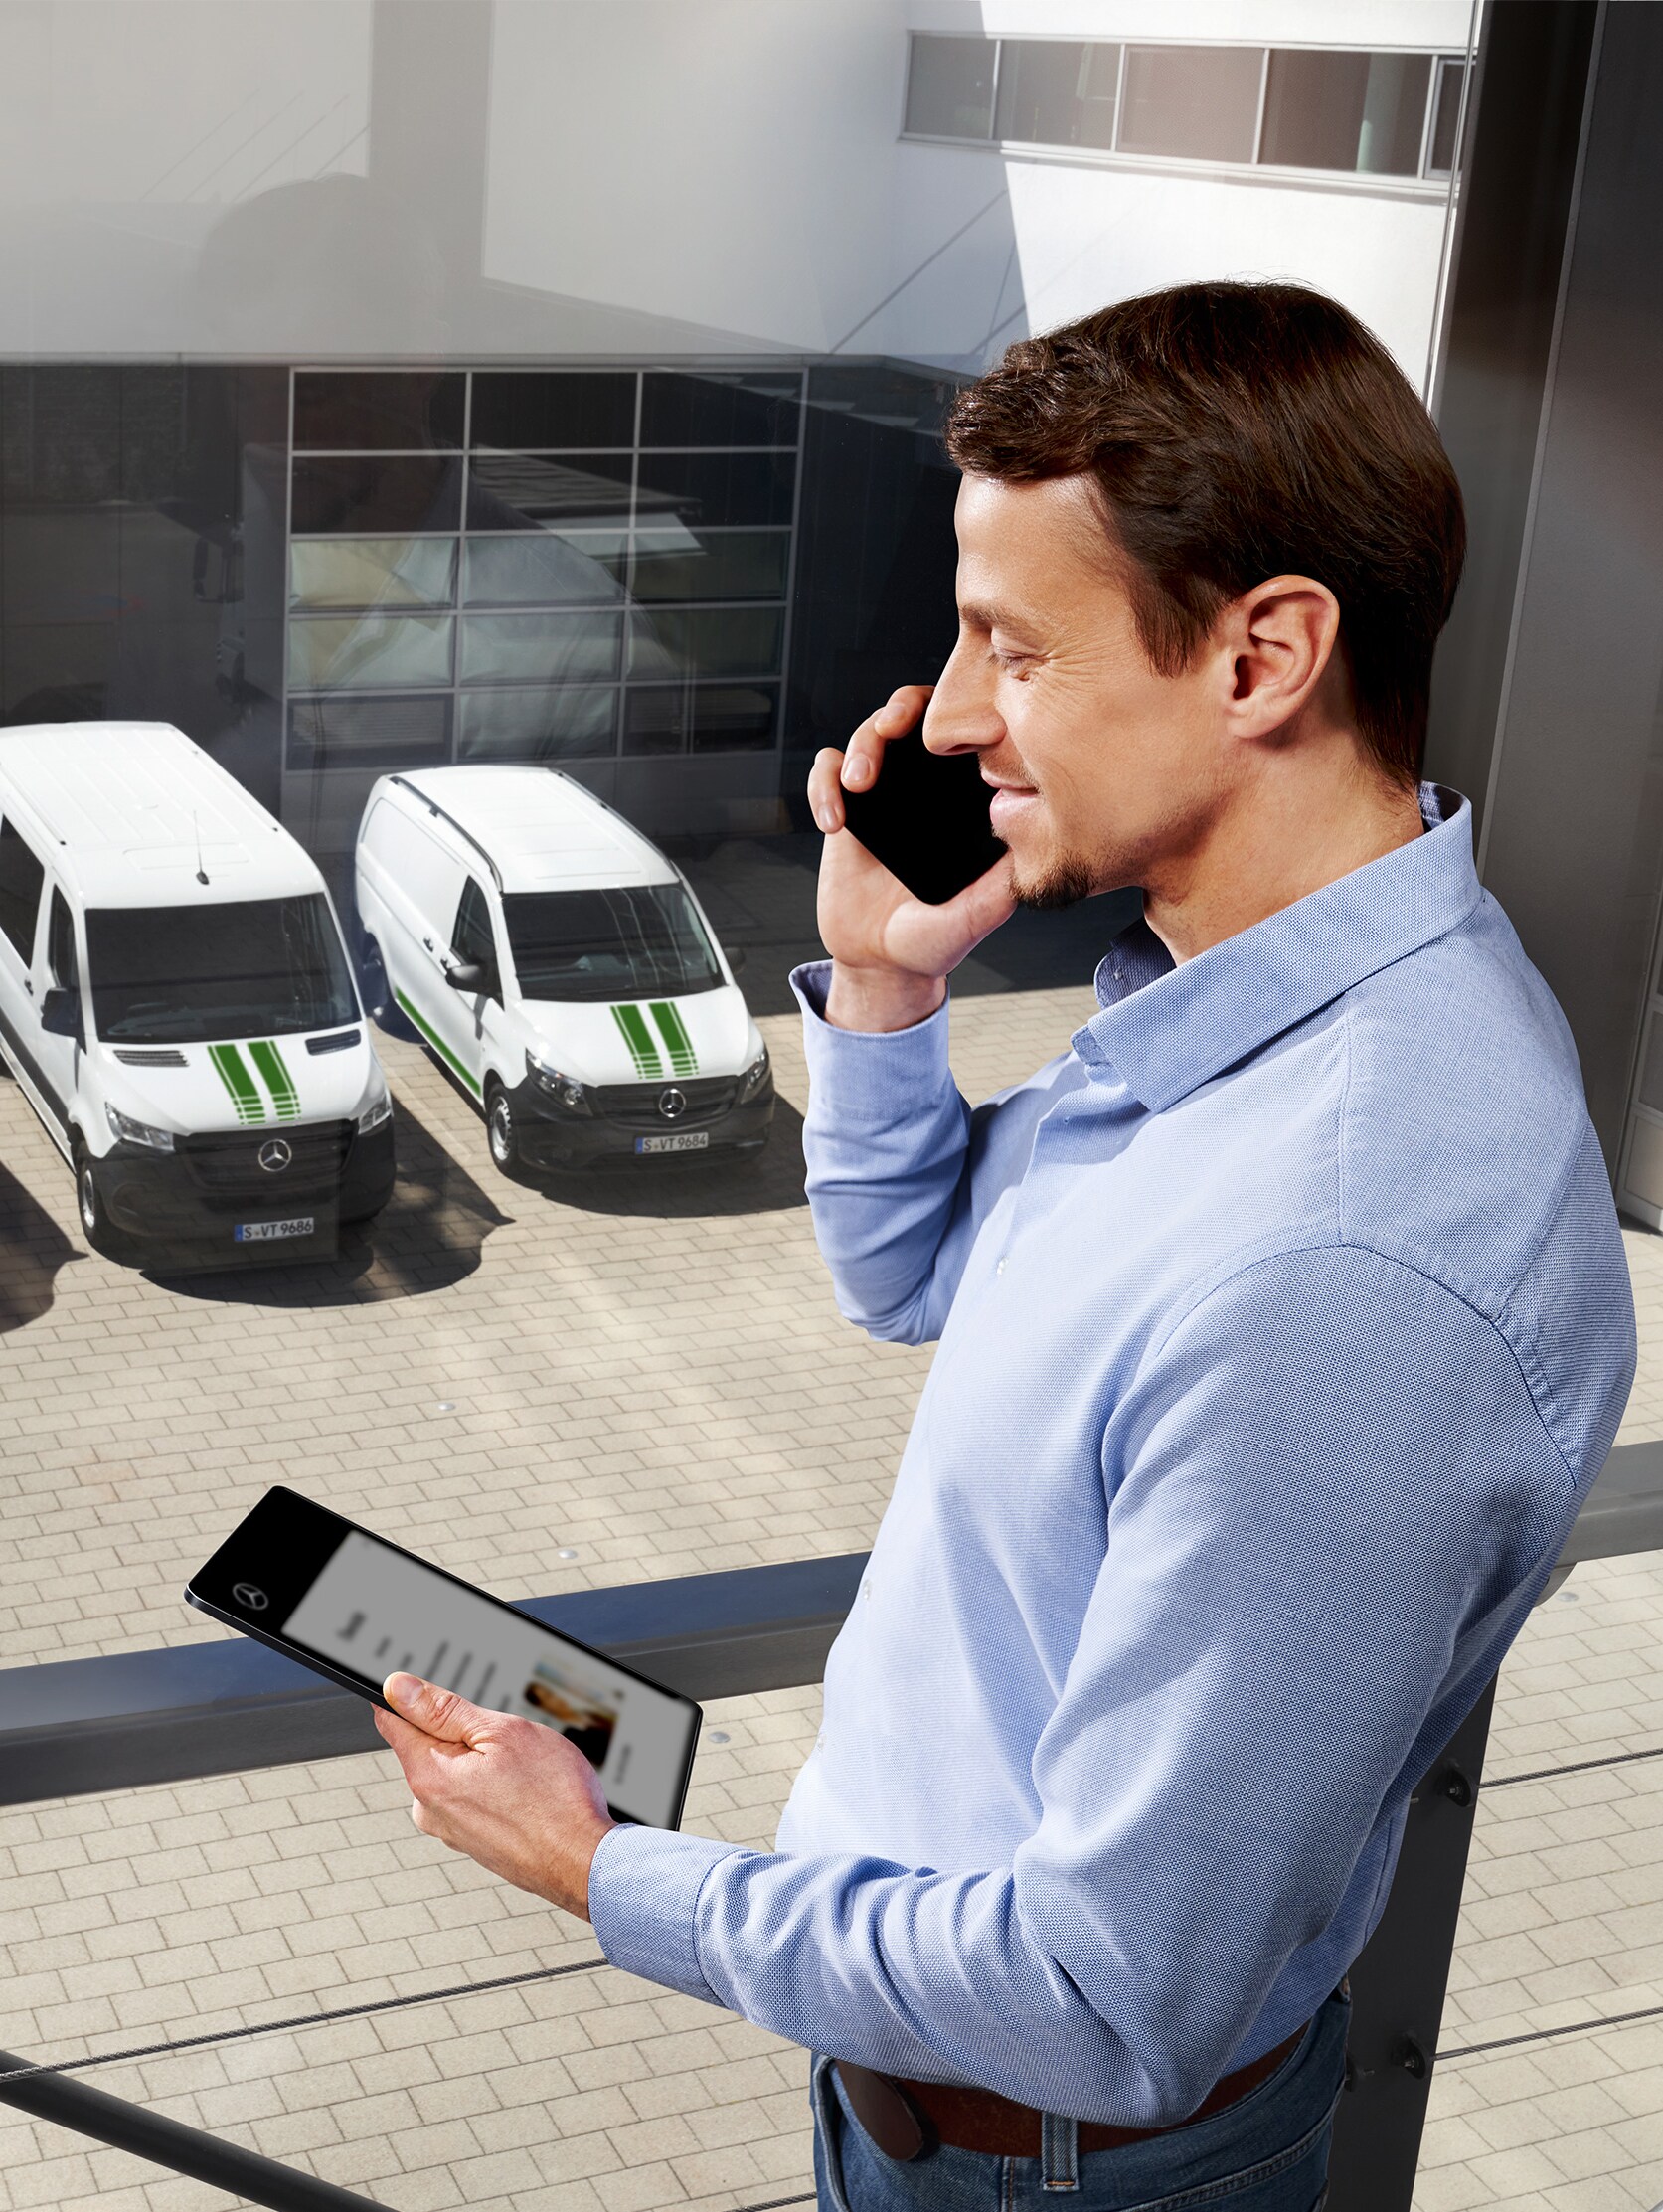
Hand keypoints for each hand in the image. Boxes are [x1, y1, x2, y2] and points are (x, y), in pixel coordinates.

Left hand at [374, 1673, 615, 1917]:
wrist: (584, 1862)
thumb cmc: (554, 1800)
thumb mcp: (502, 1732)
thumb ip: (443, 1709)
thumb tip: (396, 1688)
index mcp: (428, 1776)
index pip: (392, 1720)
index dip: (409, 1696)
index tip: (435, 1691)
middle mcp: (429, 1808)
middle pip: (427, 1744)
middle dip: (460, 1730)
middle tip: (503, 1734)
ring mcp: (452, 1830)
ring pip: (455, 1771)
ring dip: (482, 1760)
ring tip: (523, 1768)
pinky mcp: (473, 1842)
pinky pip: (474, 1798)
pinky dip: (494, 1786)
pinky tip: (525, 1791)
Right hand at [808, 685, 1014, 1032]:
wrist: (880, 964)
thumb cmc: (932, 941)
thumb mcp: (973, 919)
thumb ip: (996, 890)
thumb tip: (1025, 848)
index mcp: (964, 803)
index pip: (969, 737)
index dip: (966, 715)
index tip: (965, 729)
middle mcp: (926, 790)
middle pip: (916, 717)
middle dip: (905, 707)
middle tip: (896, 724)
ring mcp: (885, 796)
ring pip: (869, 735)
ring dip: (863, 745)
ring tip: (861, 784)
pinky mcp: (846, 811)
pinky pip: (827, 773)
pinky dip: (824, 784)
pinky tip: (833, 821)